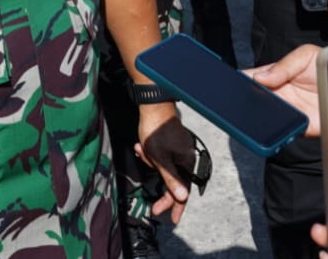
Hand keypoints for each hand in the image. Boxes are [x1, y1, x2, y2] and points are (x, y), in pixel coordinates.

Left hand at [132, 107, 191, 223]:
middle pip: (175, 181)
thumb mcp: (160, 159)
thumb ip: (171, 179)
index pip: (184, 191)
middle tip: (154, 208)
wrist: (153, 106)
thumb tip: (182, 198)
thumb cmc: (156, 132)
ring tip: (141, 151)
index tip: (173, 220)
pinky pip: (162, 157)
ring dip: (151, 163)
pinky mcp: (172, 144)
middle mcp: (186, 158)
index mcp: (186, 163)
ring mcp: (180, 150)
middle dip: (161, 189)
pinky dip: (150, 155)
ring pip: (165, 168)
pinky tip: (141, 147)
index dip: (177, 207)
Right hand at [244, 44, 322, 135]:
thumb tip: (259, 77)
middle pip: (255, 101)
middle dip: (245, 102)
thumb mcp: (305, 56)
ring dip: (260, 118)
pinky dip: (280, 131)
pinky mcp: (301, 126)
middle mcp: (279, 95)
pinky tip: (279, 124)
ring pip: (267, 118)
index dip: (240, 82)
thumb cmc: (327, 67)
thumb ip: (283, 65)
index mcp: (276, 75)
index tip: (231, 84)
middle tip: (238, 102)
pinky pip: (286, 132)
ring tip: (259, 112)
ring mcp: (289, 112)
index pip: (252, 79)